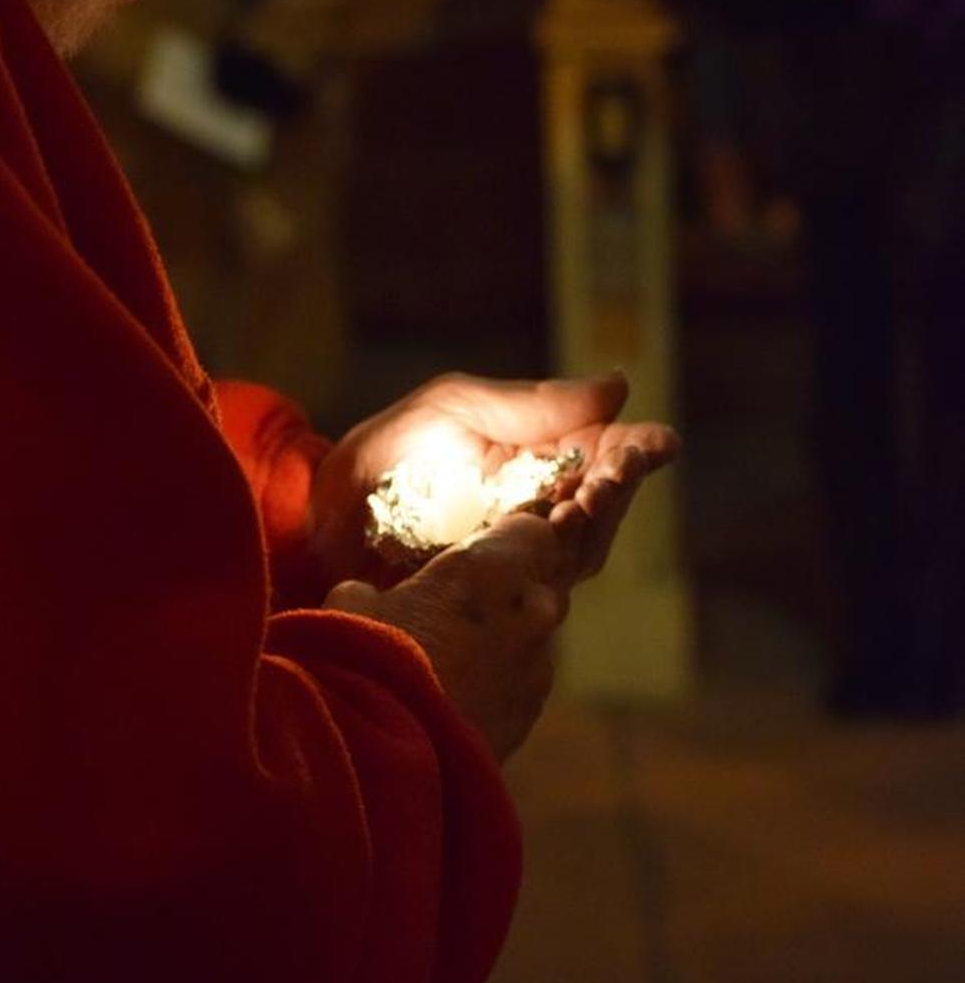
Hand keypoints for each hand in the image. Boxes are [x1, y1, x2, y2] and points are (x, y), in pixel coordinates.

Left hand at [308, 369, 677, 589]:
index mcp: (541, 460)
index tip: (660, 443)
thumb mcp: (455, 408)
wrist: (322, 516)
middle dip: (616, 490)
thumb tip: (621, 384)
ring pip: (580, 551)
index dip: (637, 452)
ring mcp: (519, 560)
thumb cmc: (387, 453)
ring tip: (588, 500)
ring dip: (590, 528)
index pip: (609, 457)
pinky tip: (549, 542)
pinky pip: (534, 589)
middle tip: (612, 475)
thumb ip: (533, 403)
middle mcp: (541, 514)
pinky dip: (547, 566)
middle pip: (605, 508)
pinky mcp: (493, 598)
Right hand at [324, 435, 662, 761]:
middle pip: (542, 582)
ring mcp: (536, 668)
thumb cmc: (365, 663)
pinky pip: (523, 682)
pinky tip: (460, 696)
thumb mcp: (354, 603)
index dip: (513, 537)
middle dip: (513, 588)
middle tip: (468, 601)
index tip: (488, 546)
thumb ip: (382, 589)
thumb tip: (373, 596)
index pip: (535, 530)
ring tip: (457, 656)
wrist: (381, 761)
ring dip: (508, 638)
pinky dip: (501, 681)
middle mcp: (530, 612)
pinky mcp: (530, 717)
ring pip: (535, 637)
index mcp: (492, 570)